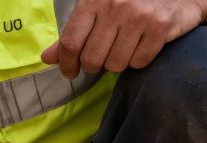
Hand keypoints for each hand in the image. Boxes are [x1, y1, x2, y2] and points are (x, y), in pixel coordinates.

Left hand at [42, 0, 206, 77]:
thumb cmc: (130, 3)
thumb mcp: (96, 11)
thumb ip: (72, 34)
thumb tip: (46, 59)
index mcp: (93, 0)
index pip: (70, 43)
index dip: (66, 64)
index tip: (70, 72)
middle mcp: (115, 6)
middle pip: (92, 59)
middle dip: (94, 66)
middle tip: (101, 59)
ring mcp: (139, 15)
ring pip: (115, 64)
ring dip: (117, 64)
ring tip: (123, 48)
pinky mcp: (160, 26)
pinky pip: (138, 62)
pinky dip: (138, 61)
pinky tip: (141, 46)